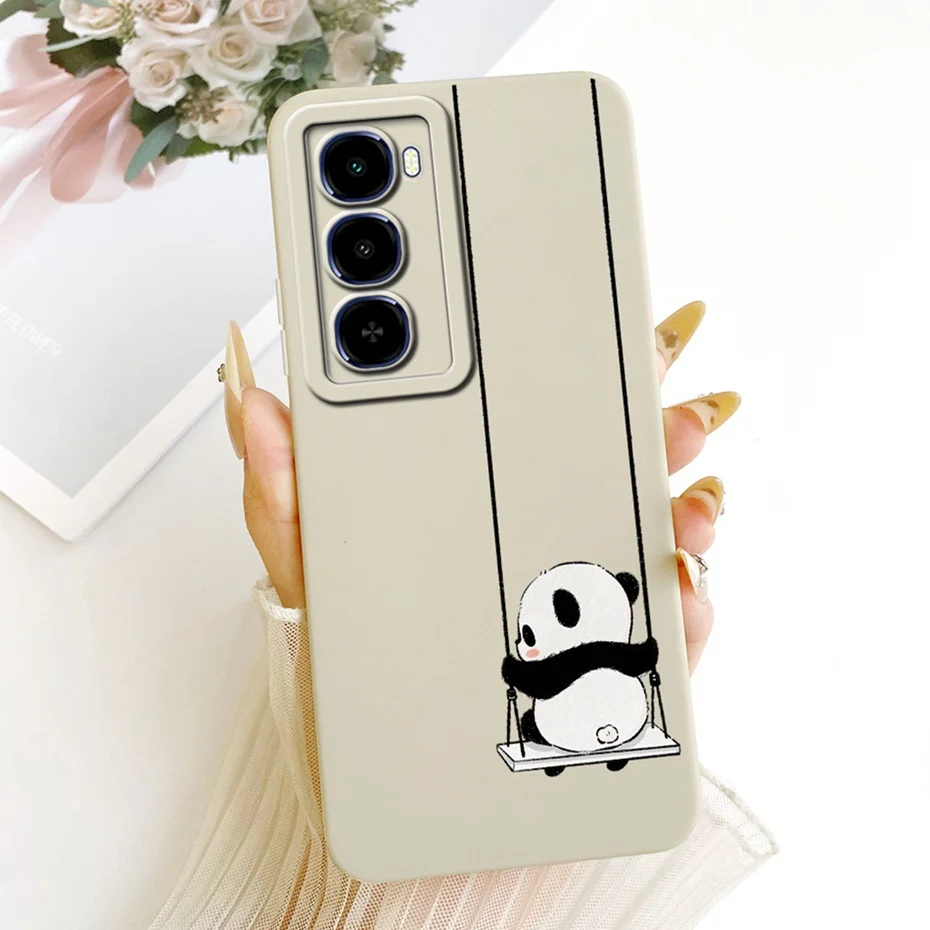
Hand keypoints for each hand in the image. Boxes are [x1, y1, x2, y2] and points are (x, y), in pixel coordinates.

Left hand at [223, 301, 738, 671]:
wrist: (386, 773)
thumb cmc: (351, 665)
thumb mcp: (309, 572)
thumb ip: (282, 493)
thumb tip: (255, 407)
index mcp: (463, 495)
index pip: (515, 411)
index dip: (553, 360)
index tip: (577, 320)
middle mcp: (527, 531)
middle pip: (605, 454)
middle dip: (647, 412)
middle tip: (664, 392)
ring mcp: (574, 590)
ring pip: (648, 524)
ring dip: (682, 500)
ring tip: (685, 501)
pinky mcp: (609, 654)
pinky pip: (662, 620)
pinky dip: (687, 601)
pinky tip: (682, 589)